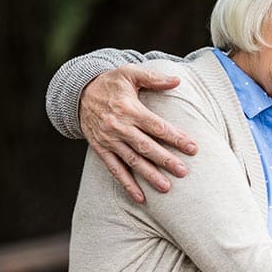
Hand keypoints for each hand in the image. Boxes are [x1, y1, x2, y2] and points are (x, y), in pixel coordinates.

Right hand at [79, 66, 198, 202]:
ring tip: (166, 188)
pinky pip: (115, 170)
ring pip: (132, 161)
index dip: (175, 138)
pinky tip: (141, 198)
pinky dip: (127, 184)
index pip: (156, 126)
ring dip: (149, 175)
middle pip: (146, 146)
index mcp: (129, 109)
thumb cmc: (110, 82)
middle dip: (165, 160)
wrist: (78, 93)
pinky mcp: (100, 149)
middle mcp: (119, 127)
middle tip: (183, 171)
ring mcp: (109, 140)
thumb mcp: (129, 73)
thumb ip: (154, 78)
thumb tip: (178, 80)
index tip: (193, 148)